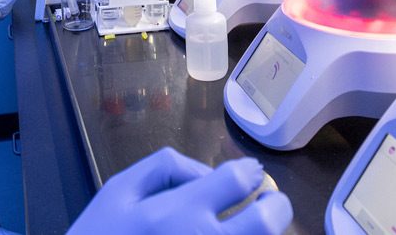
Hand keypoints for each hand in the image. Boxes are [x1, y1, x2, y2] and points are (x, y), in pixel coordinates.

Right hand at [68, 148, 292, 234]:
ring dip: (265, 234)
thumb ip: (166, 168)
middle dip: (276, 207)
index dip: (250, 173)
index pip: (239, 181)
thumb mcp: (118, 190)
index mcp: (178, 212)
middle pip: (267, 222)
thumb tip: (208, 174)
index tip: (251, 175)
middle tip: (271, 204)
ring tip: (253, 226)